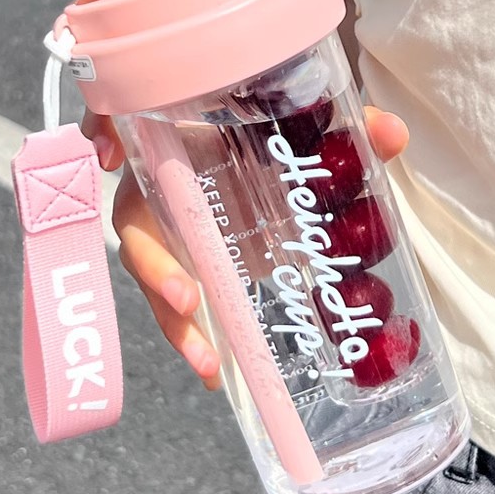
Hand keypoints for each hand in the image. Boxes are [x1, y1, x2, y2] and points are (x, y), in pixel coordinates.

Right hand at [82, 106, 408, 389]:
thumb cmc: (264, 138)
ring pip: (149, 274)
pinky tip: (216, 372)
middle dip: (152, 262)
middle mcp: (158, 185)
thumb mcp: (300, 133)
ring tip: (205, 356)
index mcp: (176, 135)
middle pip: (132, 222)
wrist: (261, 163)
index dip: (100, 128)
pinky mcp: (182, 267)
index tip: (106, 151)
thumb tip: (394, 135)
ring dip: (171, 317)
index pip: (121, 121)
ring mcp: (166, 231)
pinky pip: (175, 304)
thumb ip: (344, 131)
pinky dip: (190, 338)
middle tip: (187, 295)